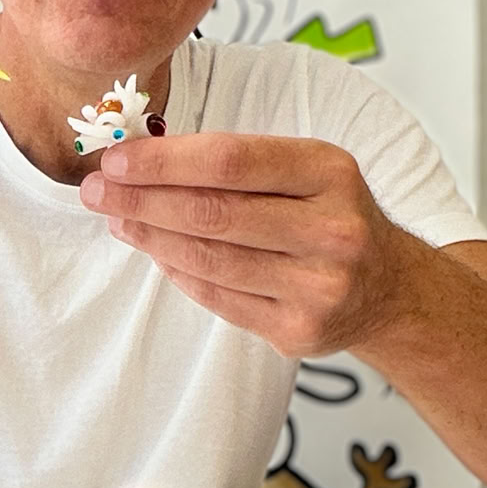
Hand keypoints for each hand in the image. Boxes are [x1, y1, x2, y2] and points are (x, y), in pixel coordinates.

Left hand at [79, 132, 421, 357]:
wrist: (391, 289)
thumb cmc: (331, 215)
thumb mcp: (307, 170)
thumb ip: (236, 162)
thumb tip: (141, 157)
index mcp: (330, 171)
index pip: (229, 160)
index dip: (164, 161)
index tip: (117, 159)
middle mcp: (332, 229)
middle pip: (213, 213)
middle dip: (142, 200)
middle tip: (95, 190)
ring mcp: (320, 286)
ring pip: (209, 260)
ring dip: (150, 238)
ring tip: (116, 219)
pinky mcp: (300, 330)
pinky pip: (218, 297)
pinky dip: (178, 272)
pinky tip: (154, 252)